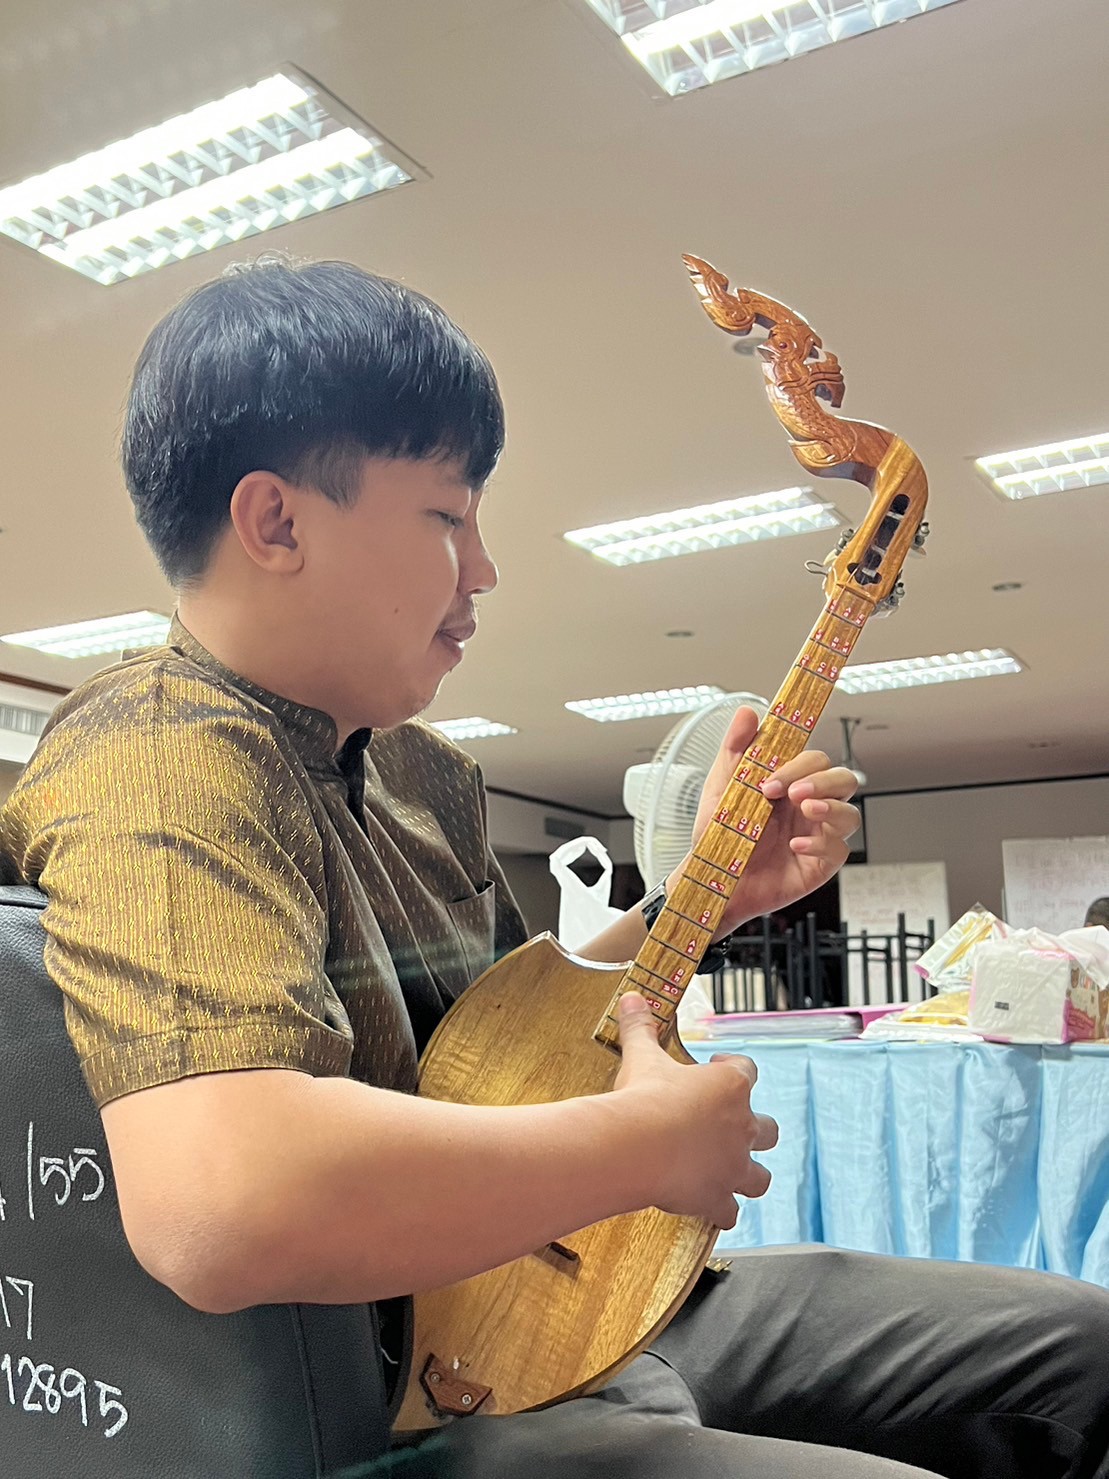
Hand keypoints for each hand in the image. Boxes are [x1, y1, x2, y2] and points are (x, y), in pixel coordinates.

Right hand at [612, 994, 777, 1226]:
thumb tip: (632, 997)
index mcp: (729, 1087)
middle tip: (729, 1126)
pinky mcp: (716, 1198)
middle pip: (769, 1130)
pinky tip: (710, 1210)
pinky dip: (721, 1212)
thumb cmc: (644, 1098)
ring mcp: (732, 1167)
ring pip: (760, 1178)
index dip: (734, 1068)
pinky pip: (729, 1212)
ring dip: (750, 1176)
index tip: (715, 1067)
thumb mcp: (642, 1056)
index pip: (747, 1071)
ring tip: (732, 1174)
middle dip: (755, 1130)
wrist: (635, 1146)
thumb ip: (641, 1027)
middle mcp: (741, 1127)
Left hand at [678, 706, 860, 931]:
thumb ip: (735, 750)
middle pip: (843, 781)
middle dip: (823, 782)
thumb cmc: (720, 836)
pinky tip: (796, 845)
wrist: (713, 879)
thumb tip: (748, 713)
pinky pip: (839, 850)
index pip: (815, 761)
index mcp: (789, 785)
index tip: (770, 780)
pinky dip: (821, 843)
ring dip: (832, 808)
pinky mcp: (821, 864)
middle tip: (794, 793)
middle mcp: (808, 807)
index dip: (799, 765)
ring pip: (850, 813)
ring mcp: (818, 835)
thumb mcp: (721, 790)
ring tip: (806, 811)